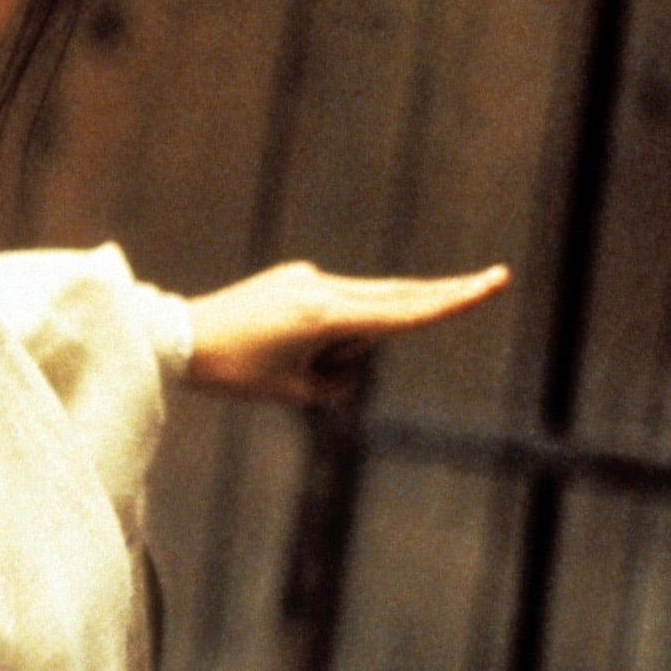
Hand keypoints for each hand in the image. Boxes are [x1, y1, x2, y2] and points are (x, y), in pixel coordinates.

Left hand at [184, 261, 510, 404]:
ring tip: (289, 364)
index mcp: (324, 316)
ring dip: (348, 342)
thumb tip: (354, 352)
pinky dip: (328, 332)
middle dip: (431, 303)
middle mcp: (320, 288)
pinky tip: (280, 347)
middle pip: (394, 300)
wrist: (175, 338)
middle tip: (496, 278)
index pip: (404, 312)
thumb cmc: (232, 372)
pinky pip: (332, 308)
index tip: (492, 283)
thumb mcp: (294, 391)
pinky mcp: (292, 279)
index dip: (453, 302)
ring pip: (360, 311)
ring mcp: (305, 278)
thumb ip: (338, 379)